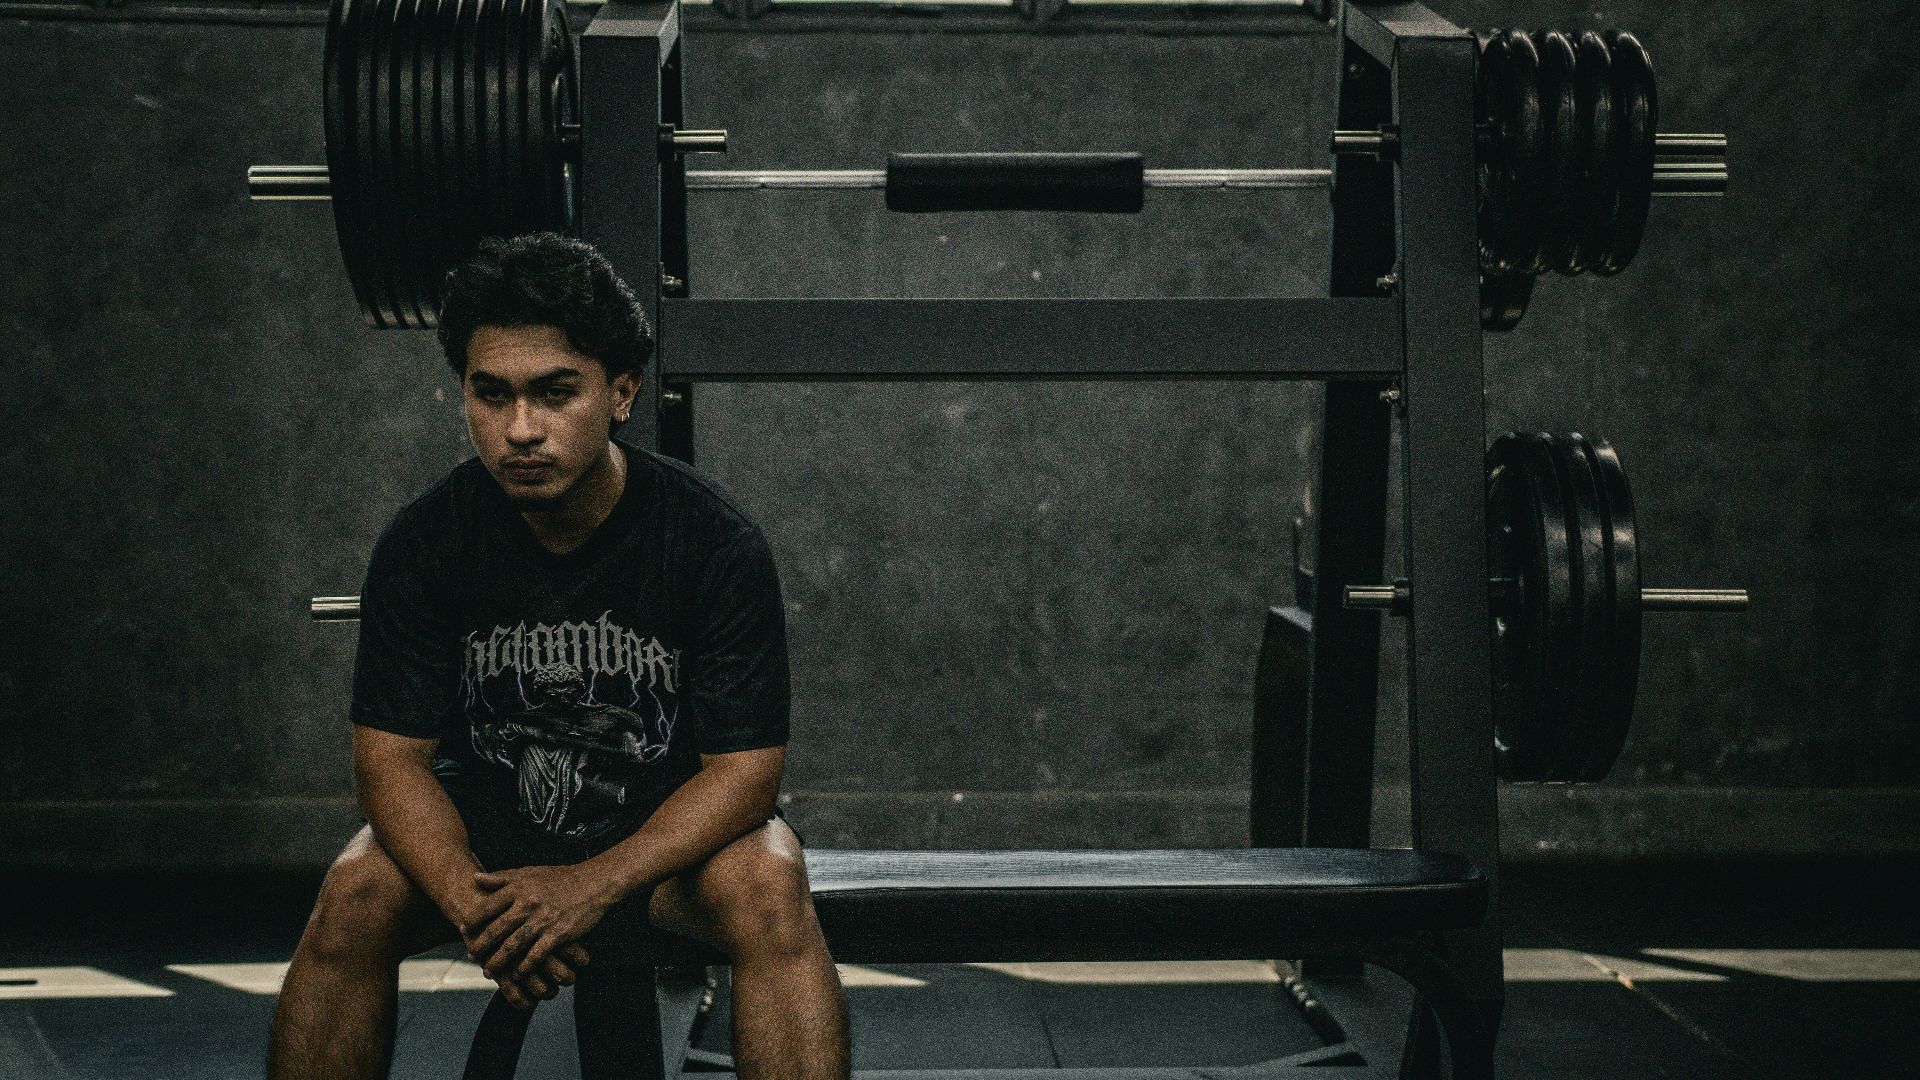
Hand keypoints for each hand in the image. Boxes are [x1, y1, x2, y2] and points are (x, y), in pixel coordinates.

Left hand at [451, 881, 590, 1009]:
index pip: (487, 907)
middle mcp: (528, 903)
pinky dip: (525, 967)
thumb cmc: (560, 878)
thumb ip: (502, 877)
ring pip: (513, 946)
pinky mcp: (558, 933)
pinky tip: (518, 974)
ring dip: (499, 961)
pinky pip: (536, 955)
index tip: (463, 931)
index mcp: (519, 887)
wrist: (594, 883)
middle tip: (472, 956)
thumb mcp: (529, 872)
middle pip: (496, 930)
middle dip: (481, 946)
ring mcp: (543, 919)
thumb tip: (475, 878)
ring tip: (489, 971)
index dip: (472, 922)